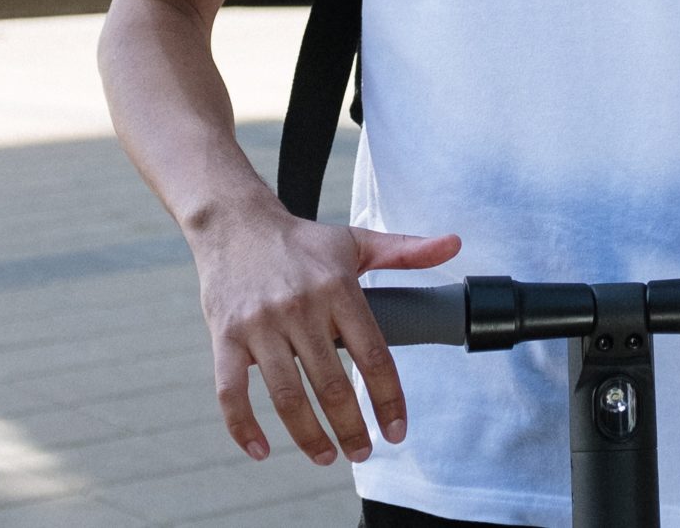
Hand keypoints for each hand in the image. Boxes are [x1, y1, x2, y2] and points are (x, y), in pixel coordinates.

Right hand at [192, 209, 461, 464]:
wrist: (234, 222)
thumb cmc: (302, 240)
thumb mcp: (356, 241)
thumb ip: (407, 250)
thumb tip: (455, 245)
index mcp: (337, 288)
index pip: (373, 355)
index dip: (389, 400)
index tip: (397, 431)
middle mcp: (300, 307)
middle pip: (331, 384)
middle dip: (352, 429)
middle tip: (363, 454)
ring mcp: (259, 324)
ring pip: (287, 396)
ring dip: (309, 436)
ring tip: (327, 456)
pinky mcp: (224, 336)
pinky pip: (230, 392)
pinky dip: (243, 428)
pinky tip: (262, 451)